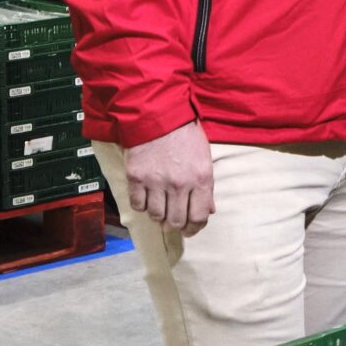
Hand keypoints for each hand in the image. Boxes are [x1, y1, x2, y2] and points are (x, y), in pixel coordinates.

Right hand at [123, 121, 213, 235]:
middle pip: (176, 221)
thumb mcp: (204, 158)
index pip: (199, 217)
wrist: (158, 115)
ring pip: (156, 216)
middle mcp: (179, 184)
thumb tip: (209, 210)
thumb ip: (206, 186)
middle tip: (172, 219)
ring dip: (158, 214)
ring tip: (159, 205)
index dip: (194, 228)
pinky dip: (141, 205)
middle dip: (175, 224)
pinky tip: (146, 197)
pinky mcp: (136, 178)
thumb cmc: (185, 136)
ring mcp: (156, 182)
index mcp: (201, 178)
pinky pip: (137, 205)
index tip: (190, 230)